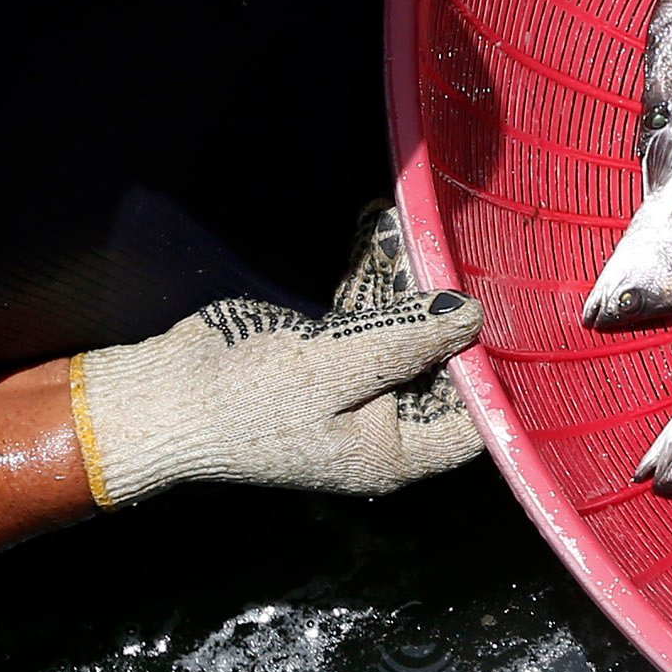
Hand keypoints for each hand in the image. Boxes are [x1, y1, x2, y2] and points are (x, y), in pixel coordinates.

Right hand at [72, 264, 484, 507]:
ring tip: (418, 221)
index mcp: (392, 450)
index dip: (494, 371)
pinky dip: (371, 276)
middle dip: (448, 309)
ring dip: (407, 279)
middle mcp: (381, 423)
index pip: (473, 421)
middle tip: (468, 250)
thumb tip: (472, 316)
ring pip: (400, 330)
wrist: (162, 396)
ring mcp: (352, 387)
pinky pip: (363, 314)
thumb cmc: (245, 400)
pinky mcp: (324, 354)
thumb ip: (408, 340)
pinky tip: (378, 226)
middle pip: (439, 364)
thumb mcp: (336, 366)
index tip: (510, 314)